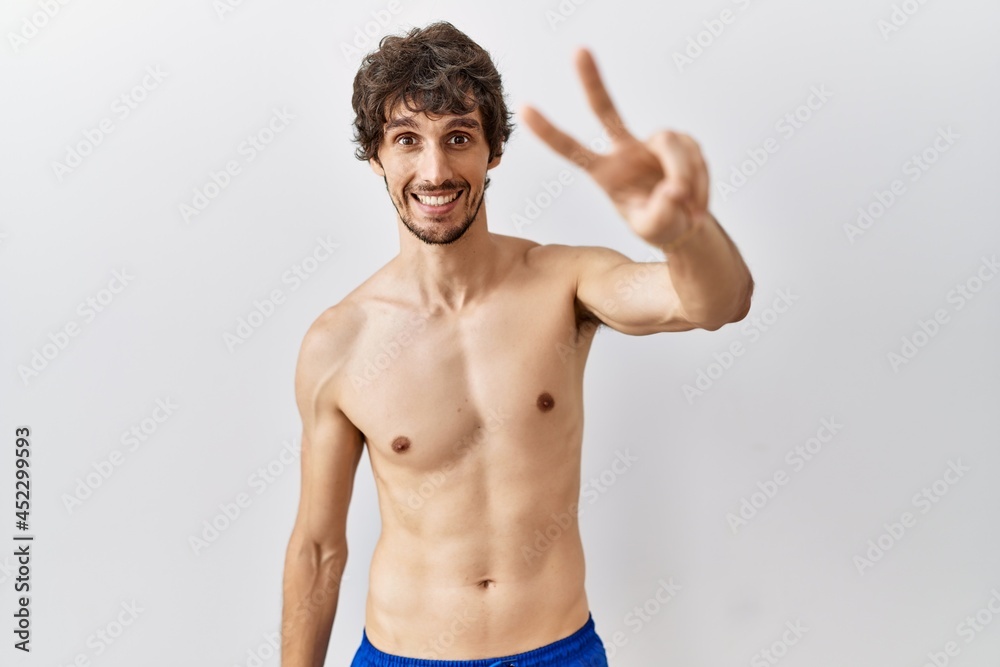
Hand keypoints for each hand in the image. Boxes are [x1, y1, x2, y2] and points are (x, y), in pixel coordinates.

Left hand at [521, 48, 710, 247]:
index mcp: (605, 173)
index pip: (573, 149)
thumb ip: (661, 213)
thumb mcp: (656, 229)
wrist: (685, 224)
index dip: (549, 132)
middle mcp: (624, 150)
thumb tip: (674, 188)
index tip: (524, 109)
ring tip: (688, 211)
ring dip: (686, 179)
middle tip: (578, 50)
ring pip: (673, 147)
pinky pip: (694, 155)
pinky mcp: (679, 141)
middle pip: (605, 110)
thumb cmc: (661, 226)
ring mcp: (652, 142)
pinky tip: (697, 204)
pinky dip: (700, 182)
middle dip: (591, 80)